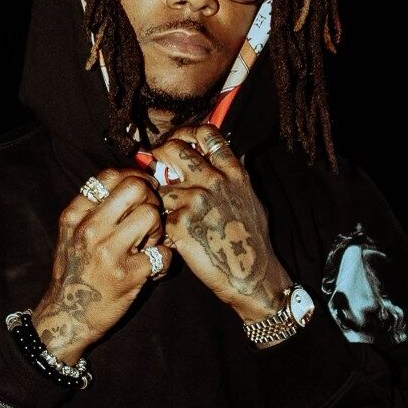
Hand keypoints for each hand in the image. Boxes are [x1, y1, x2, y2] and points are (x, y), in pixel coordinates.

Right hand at [31, 166, 171, 362]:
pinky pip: (164, 251)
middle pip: (135, 188)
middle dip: (150, 199)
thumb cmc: (73, 273)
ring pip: (151, 215)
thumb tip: (131, 184)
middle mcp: (90, 229)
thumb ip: (93, 209)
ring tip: (148, 244)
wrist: (66, 317)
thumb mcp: (71, 235)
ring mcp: (109, 251)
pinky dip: (165, 257)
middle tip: (149, 219)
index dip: (134, 178)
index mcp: (75, 215)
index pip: (110, 175)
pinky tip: (152, 265)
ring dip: (158, 229)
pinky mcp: (128, 275)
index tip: (142, 191)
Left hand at [145, 126, 290, 321]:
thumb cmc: (253, 243)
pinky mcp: (180, 224)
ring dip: (160, 202)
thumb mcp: (251, 200)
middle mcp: (213, 181)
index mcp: (232, 172)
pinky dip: (161, 229)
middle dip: (160, 154)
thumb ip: (235, 177)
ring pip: (161, 189)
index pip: (206, 134)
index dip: (186, 133)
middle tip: (155, 166)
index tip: (176, 140)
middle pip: (174, 150)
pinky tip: (171, 239)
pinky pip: (160, 218)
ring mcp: (196, 201)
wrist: (251, 275)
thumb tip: (233, 156)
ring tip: (166, 217)